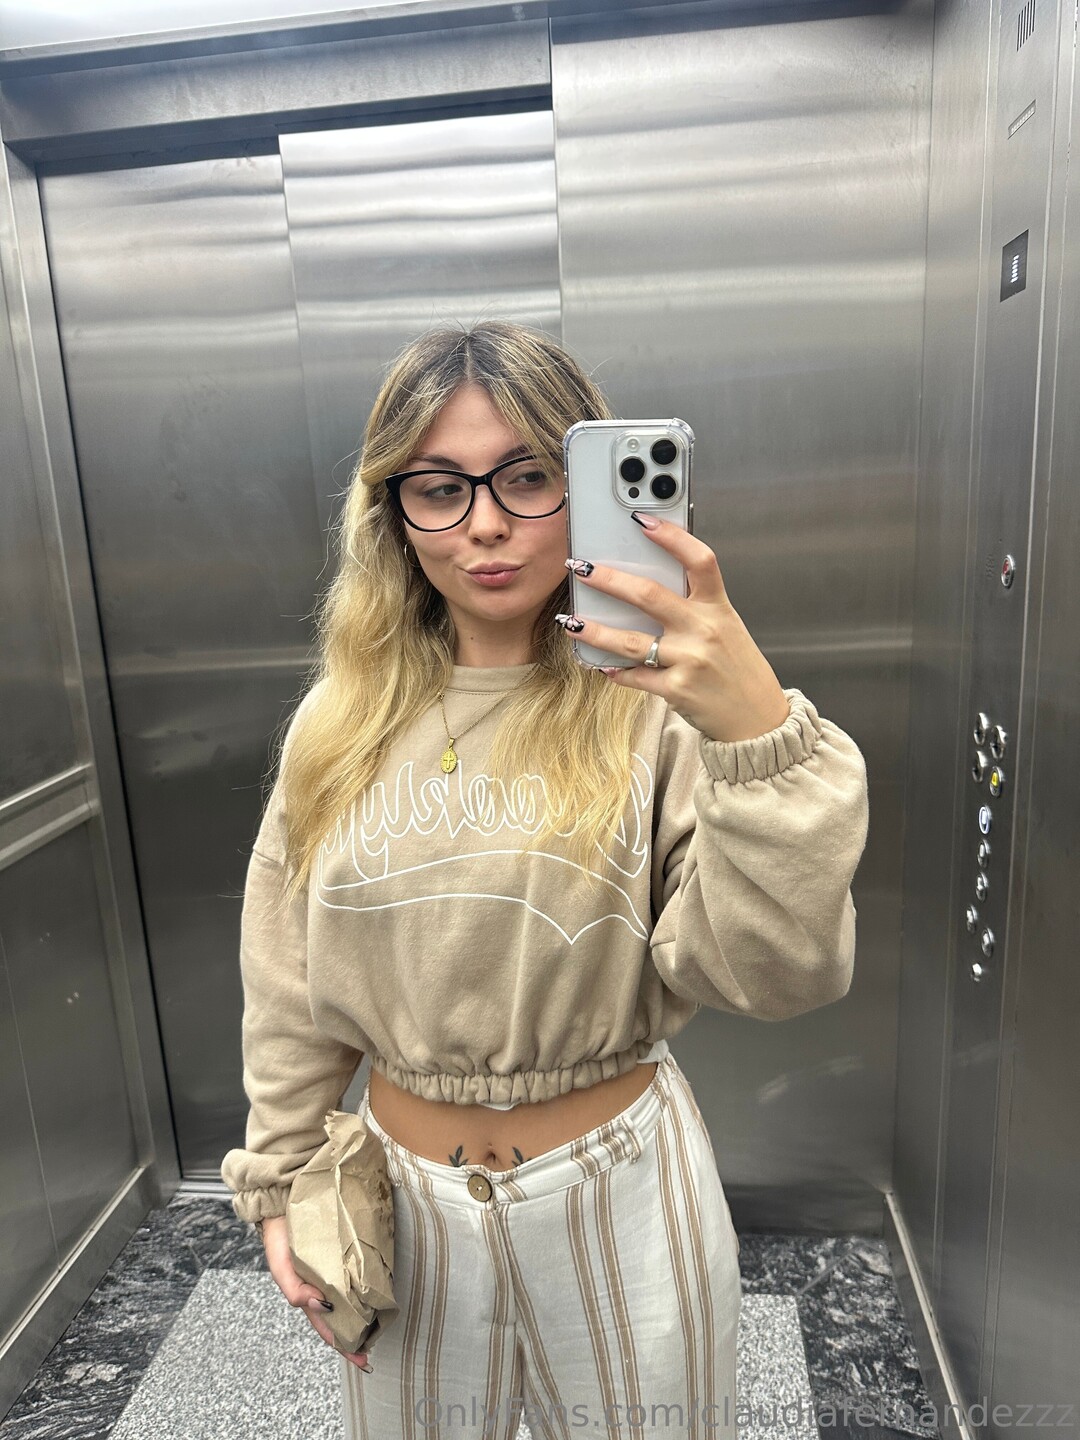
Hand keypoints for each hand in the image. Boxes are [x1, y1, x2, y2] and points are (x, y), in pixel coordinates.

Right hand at [259, 1215, 371, 1371]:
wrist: (281, 1205)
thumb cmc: (278, 1240)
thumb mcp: (281, 1270)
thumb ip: (296, 1291)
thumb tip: (324, 1306)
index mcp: (310, 1296)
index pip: (330, 1328)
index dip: (345, 1346)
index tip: (363, 1361)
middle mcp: (325, 1286)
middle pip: (345, 1315)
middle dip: (360, 1333)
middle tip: (377, 1344)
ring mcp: (335, 1269)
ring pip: (353, 1295)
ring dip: (366, 1308)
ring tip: (383, 1320)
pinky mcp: (344, 1251)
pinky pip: (356, 1269)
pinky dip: (366, 1279)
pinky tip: (378, 1283)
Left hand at [561, 512, 789, 742]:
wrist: (759, 719)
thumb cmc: (738, 669)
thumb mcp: (726, 628)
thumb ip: (695, 607)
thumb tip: (647, 589)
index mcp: (718, 608)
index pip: (699, 560)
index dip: (672, 537)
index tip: (642, 521)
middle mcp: (704, 630)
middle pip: (649, 595)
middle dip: (608, 579)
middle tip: (581, 567)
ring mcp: (689, 660)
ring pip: (630, 641)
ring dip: (594, 630)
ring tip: (571, 622)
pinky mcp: (676, 690)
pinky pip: (635, 676)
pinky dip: (614, 670)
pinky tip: (599, 663)